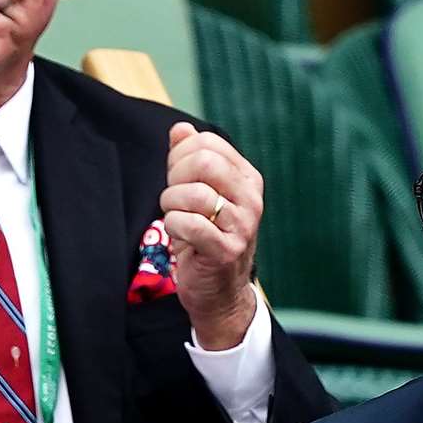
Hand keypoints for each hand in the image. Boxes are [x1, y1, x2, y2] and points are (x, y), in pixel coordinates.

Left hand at [160, 121, 263, 349]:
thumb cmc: (205, 240)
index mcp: (247, 178)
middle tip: (173, 199)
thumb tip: (180, 130)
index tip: (177, 178)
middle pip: (203, 162)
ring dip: (171, 205)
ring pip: (193, 194)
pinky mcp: (227, 250)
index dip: (180, 157)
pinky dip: (173, 227)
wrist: (219, 293)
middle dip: (175, 178)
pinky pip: (190, 224)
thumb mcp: (199, 195)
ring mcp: (242, 225)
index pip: (207, 143)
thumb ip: (190, 160)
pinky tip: (178, 235)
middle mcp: (251, 198)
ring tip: (176, 218)